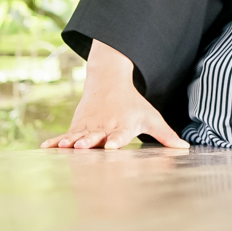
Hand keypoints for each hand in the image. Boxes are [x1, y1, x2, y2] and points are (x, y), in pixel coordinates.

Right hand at [42, 40, 189, 149]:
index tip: (111, 146)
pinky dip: (57, 141)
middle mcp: (104, 127)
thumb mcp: (151, 117)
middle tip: (84, 146)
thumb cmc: (133, 104)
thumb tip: (185, 147)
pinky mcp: (78, 126)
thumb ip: (166, 135)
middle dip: (90, 142)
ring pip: (80, 136)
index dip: (115, 140)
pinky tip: (46, 147)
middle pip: (97, 136)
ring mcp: (89, 126)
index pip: (120, 135)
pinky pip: (66, 134)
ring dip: (72, 142)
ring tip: (65, 147)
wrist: (108, 82)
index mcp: (123, 126)